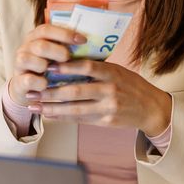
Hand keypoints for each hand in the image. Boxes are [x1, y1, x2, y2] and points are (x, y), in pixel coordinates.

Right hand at [9, 24, 86, 106]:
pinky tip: (46, 84)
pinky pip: (28, 80)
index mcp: (36, 37)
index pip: (47, 29)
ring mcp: (19, 63)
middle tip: (68, 58)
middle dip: (57, 51)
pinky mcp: (18, 80)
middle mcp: (25, 47)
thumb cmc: (52, 70)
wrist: (31, 89)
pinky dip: (40, 83)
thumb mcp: (59, 56)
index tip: (83, 40)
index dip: (65, 34)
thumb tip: (97, 43)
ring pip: (28, 59)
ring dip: (44, 65)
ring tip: (52, 71)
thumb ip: (71, 48)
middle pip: (40, 44)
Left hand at [25, 59, 172, 136]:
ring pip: (74, 109)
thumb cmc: (130, 85)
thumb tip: (65, 62)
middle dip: (50, 91)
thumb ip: (96, 68)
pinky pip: (79, 119)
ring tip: (34, 105)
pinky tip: (48, 114)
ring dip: (51, 107)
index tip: (48, 66)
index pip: (87, 67)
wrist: (151, 108)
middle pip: (76, 91)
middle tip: (32, 89)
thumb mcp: (117, 70)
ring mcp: (108, 107)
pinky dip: (62, 117)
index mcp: (112, 72)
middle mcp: (110, 90)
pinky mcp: (106, 121)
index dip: (66, 67)